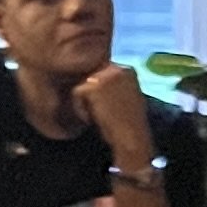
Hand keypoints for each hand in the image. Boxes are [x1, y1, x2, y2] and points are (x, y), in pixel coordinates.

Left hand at [71, 60, 155, 174]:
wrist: (131, 138)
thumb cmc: (128, 125)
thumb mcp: (127, 98)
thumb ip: (115, 86)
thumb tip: (95, 82)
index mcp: (127, 69)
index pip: (101, 74)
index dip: (99, 93)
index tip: (107, 110)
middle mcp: (117, 68)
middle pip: (90, 77)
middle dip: (90, 97)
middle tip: (101, 114)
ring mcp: (105, 75)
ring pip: (82, 85)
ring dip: (85, 103)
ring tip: (98, 117)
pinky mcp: (93, 86)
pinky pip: (76, 93)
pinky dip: (80, 109)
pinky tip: (92, 119)